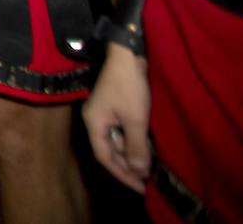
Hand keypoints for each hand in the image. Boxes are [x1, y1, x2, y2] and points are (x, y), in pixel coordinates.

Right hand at [82, 44, 151, 192]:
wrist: (126, 55)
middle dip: (127, 166)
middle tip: (146, 180)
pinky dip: (131, 142)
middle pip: (109, 150)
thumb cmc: (128, 87)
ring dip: (130, 154)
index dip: (122, 174)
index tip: (140, 187)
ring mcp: (103, 113)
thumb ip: (136, 147)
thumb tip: (139, 171)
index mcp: (94, 124)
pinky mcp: (113, 107)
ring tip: (148, 167)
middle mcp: (94, 120)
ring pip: (115, 141)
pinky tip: (144, 148)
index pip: (104, 157)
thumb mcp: (135, 119)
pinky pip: (120, 131)